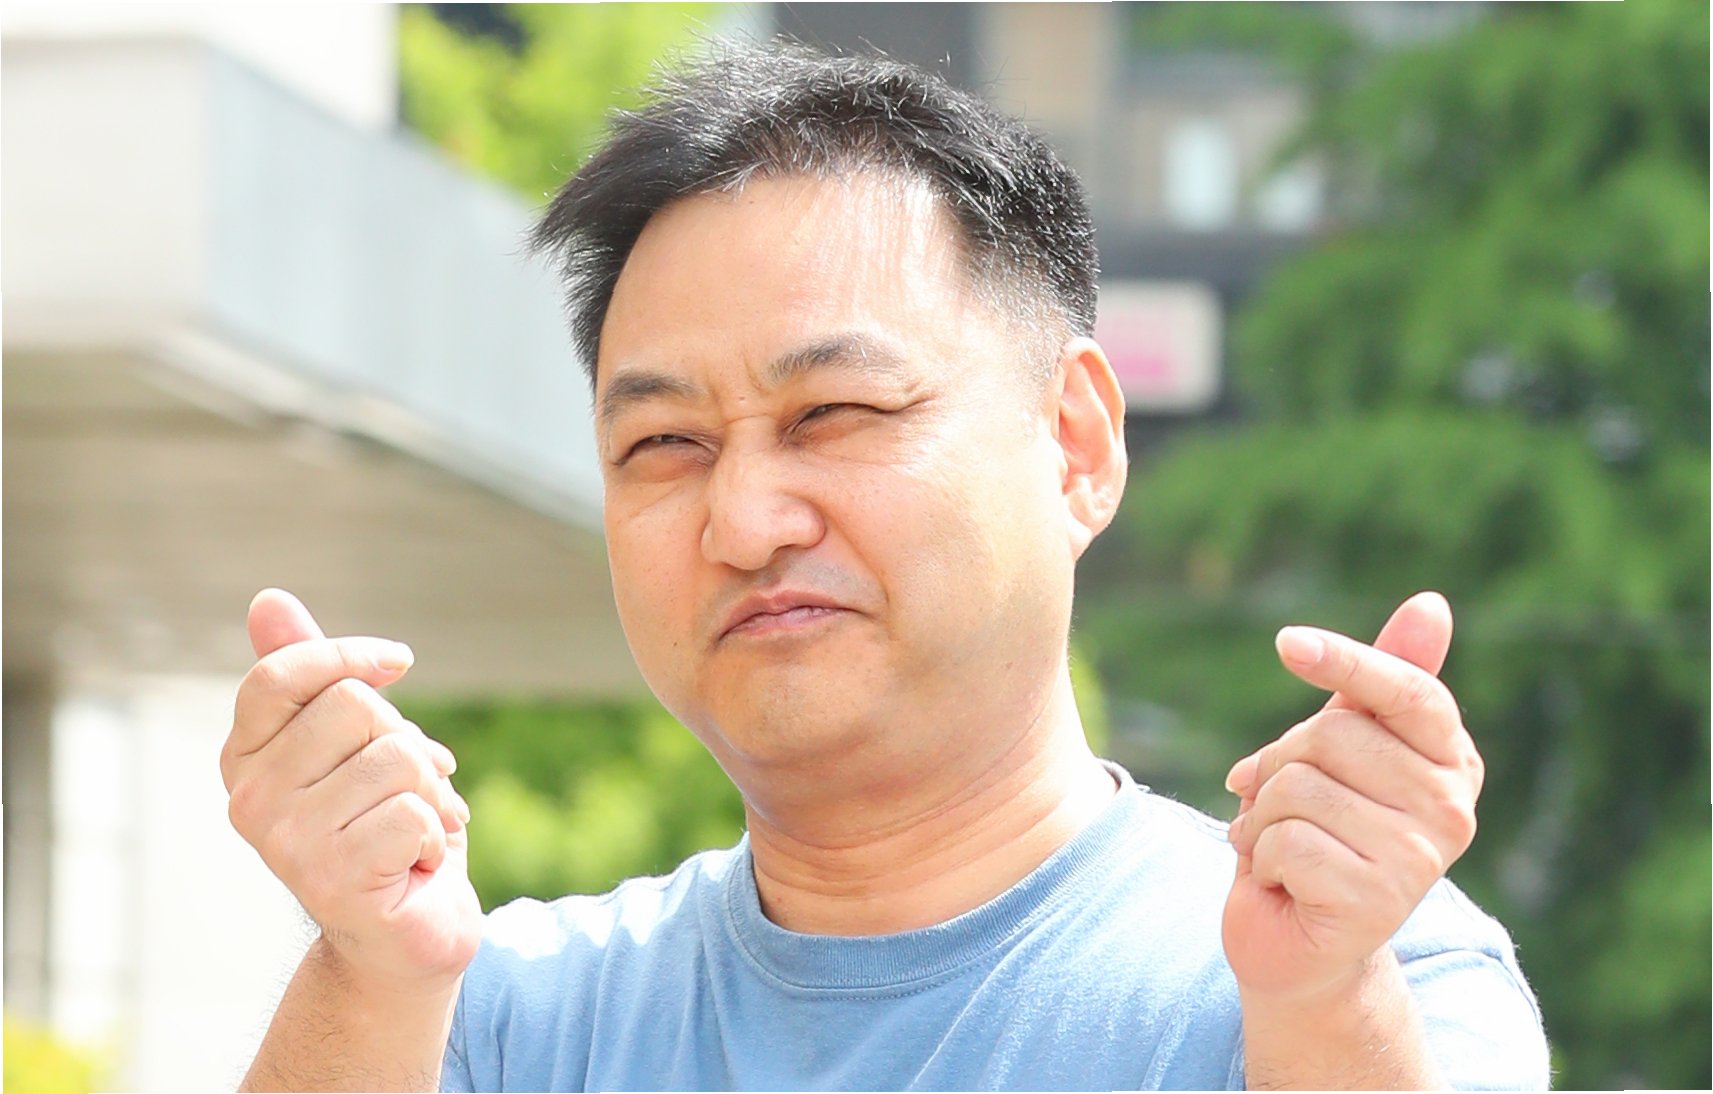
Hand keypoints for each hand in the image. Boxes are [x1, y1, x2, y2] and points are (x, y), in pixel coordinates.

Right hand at [220, 589, 482, 989]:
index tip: (399, 662)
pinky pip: (416, 813)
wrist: (403, 937)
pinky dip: (435, 836)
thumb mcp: (354, 743)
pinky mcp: (332, 878)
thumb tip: (268, 598)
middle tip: (402, 792)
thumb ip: (314, 676)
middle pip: (357, 707)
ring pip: (398, 758)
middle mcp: (251, 800)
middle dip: (406, 742)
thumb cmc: (382, 828)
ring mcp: (286, 843)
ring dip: (429, 793)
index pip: (281, 673)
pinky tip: (413, 867)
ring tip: (411, 833)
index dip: (348, 654)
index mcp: (246, 758)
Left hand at [1219, 591, 1484, 1003]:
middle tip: (1279, 806)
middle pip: (1331, 735)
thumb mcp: (1340, 751)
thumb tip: (1433, 604)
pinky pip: (1283, 840)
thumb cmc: (1319, 833)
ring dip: (1262, 816)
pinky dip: (1259, 858)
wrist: (1301, 947)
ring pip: (1297, 787)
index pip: (1408, 691)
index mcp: (1452, 762)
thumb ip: (1374, 685)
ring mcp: (1419, 859)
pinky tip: (1282, 883)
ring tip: (1282, 848)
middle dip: (1278, 764)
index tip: (1287, 643)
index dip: (1346, 661)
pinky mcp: (1375, 902)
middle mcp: (1450, 809)